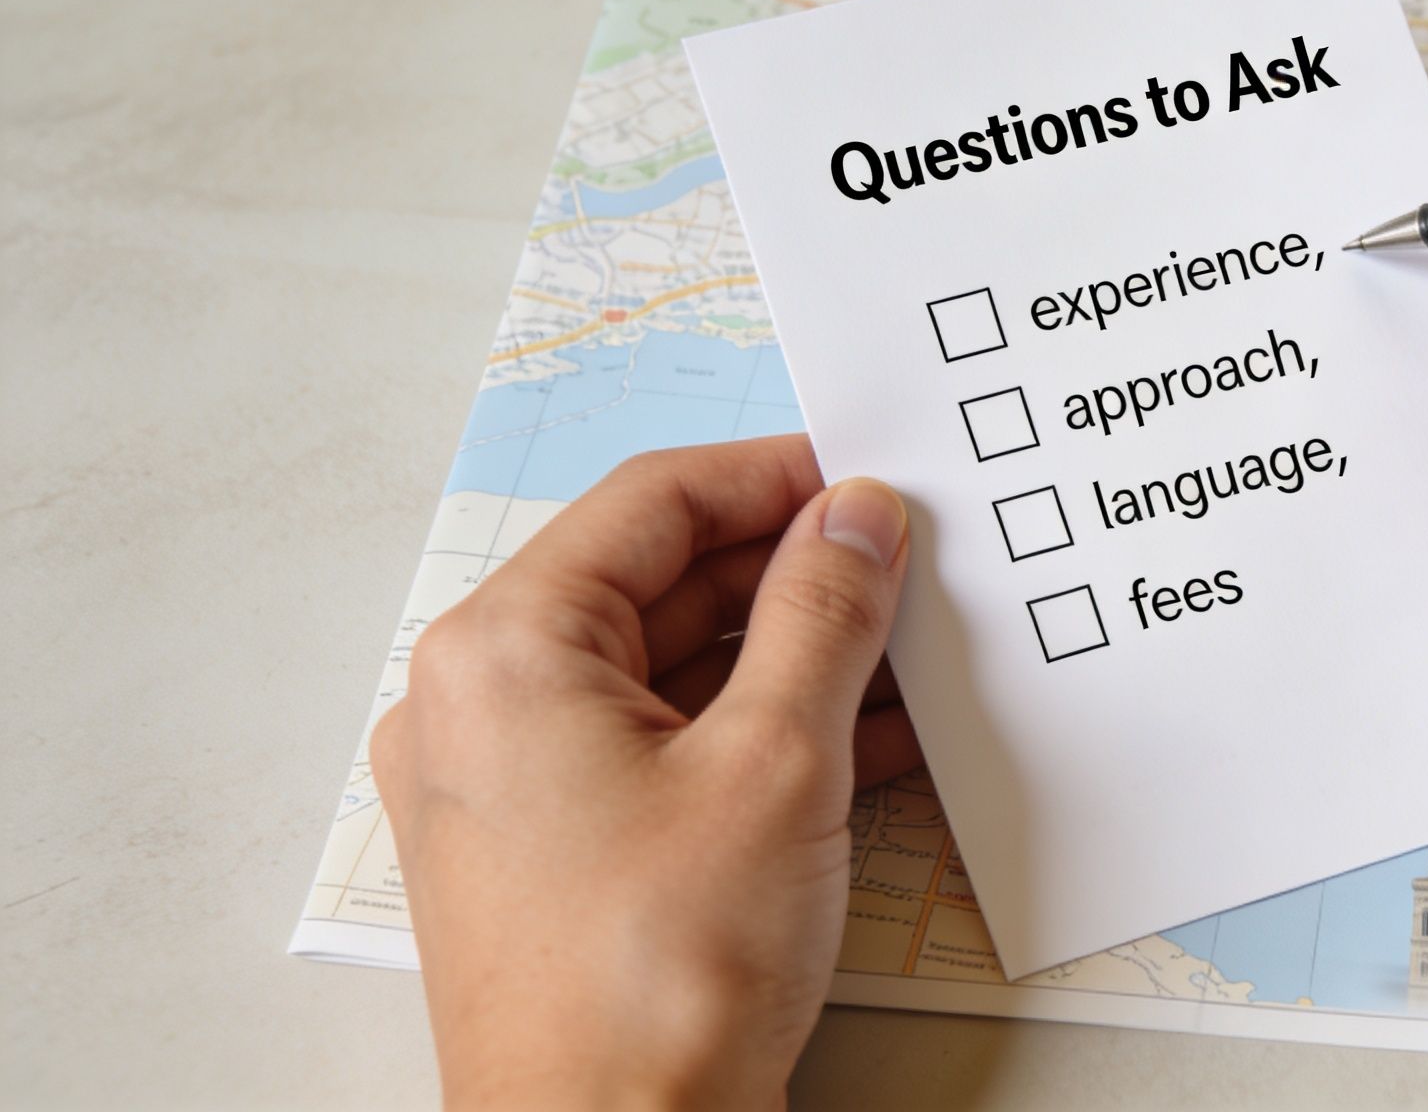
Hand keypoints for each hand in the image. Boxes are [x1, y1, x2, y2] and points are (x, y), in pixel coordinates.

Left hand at [368, 435, 921, 1106]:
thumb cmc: (655, 982)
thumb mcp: (777, 762)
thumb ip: (824, 616)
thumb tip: (856, 518)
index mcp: (503, 652)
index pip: (654, 503)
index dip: (776, 477)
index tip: (871, 479)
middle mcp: (484, 707)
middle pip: (660, 583)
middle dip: (794, 573)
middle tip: (908, 565)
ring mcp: (515, 788)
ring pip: (672, 672)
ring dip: (793, 657)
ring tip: (910, 650)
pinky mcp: (559, 856)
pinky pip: (667, 752)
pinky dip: (763, 735)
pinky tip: (873, 739)